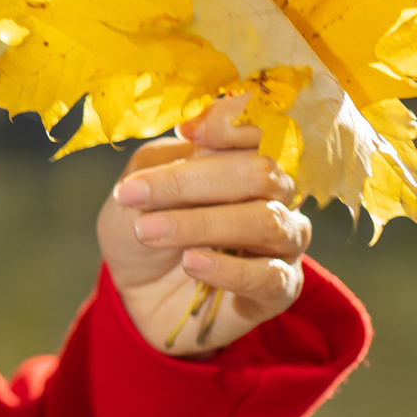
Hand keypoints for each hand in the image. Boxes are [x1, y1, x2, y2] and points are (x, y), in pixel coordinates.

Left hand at [96, 95, 312, 356]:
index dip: (231, 124)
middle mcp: (273, 196)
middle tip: (135, 197)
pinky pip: (270, 276)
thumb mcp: (138, 187)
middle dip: (195, 182)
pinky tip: (191, 262)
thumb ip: (169, 160)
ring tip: (149, 232)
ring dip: (203, 224)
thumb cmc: (141, 230)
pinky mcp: (279, 289)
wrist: (133, 293)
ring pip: (266, 222)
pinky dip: (229, 269)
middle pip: (261, 173)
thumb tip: (196, 130)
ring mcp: (282, 242)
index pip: (261, 127)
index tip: (186, 133)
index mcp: (243, 159)